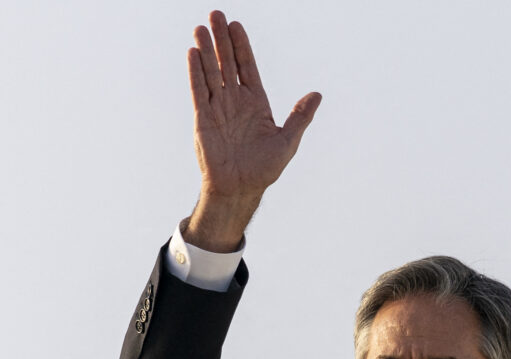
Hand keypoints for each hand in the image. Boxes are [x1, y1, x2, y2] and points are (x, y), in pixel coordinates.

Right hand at [183, 11, 320, 251]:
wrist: (241, 189)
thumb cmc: (264, 169)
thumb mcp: (288, 141)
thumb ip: (300, 116)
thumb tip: (317, 95)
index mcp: (255, 103)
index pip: (247, 67)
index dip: (242, 46)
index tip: (236, 26)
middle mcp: (235, 101)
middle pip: (227, 63)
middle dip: (222, 40)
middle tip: (216, 14)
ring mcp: (218, 108)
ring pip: (211, 72)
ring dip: (206, 50)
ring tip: (201, 28)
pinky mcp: (203, 119)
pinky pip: (199, 91)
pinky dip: (196, 73)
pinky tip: (193, 53)